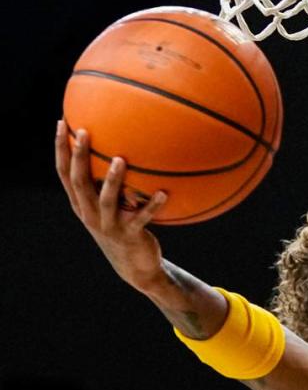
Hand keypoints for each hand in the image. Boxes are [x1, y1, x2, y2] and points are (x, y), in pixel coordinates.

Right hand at [55, 121, 168, 291]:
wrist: (135, 266)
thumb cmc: (124, 226)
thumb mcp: (112, 205)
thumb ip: (109, 182)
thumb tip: (121, 146)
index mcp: (81, 204)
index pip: (64, 173)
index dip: (61, 149)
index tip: (62, 123)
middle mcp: (90, 213)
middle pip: (78, 182)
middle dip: (78, 156)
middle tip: (83, 131)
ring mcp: (109, 225)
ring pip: (107, 200)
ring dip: (113, 180)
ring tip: (121, 159)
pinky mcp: (130, 235)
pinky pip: (142, 218)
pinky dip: (152, 205)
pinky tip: (164, 193)